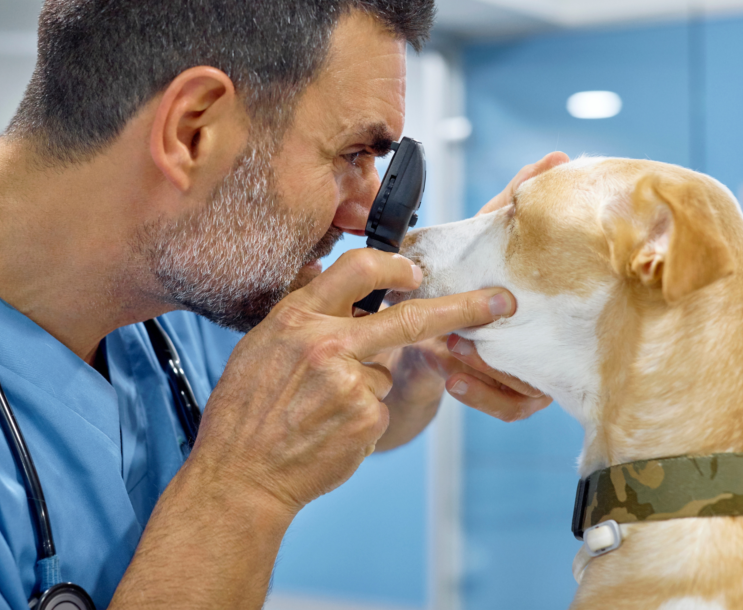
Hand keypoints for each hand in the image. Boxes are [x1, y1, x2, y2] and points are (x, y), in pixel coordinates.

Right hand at [189, 249, 516, 512]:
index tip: (417, 270)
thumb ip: (302, 316)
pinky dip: (361, 418)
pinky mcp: (366, 418)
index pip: (357, 269)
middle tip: (502, 302)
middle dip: (465, 307)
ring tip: (319, 412)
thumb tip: (326, 276)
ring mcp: (350, 382)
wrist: (240, 476)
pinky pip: (379, 407)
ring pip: (383, 373)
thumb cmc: (244, 413)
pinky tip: (328, 431)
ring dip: (363, 389)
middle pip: (409, 317)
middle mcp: (326, 343)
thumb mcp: (259, 347)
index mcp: (297, 318)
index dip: (394, 265)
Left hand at [439, 151, 567, 420]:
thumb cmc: (469, 277)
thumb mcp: (488, 236)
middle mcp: (555, 342)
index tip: (515, 294)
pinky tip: (453, 376)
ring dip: (491, 370)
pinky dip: (482, 395)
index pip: (582, 308)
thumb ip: (513, 201)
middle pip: (557, 356)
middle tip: (469, 329)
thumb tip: (554, 158)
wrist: (428, 330)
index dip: (566, 302)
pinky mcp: (510, 396)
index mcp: (554, 306)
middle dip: (512, 346)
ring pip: (532, 388)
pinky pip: (512, 408)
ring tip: (455, 346)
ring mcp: (538, 373)